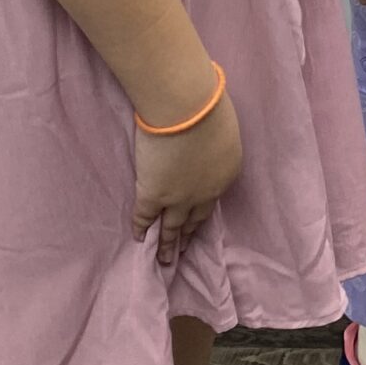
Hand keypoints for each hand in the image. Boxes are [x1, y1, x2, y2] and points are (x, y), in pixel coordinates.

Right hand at [132, 92, 242, 267]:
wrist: (186, 106)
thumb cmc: (208, 104)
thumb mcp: (222, 126)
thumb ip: (214, 141)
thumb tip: (205, 139)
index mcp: (226, 173)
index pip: (213, 198)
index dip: (202, 211)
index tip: (197, 223)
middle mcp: (206, 192)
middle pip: (195, 220)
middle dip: (188, 236)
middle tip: (182, 253)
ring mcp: (178, 198)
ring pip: (172, 227)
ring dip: (167, 245)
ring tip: (164, 260)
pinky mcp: (153, 195)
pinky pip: (145, 217)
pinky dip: (141, 229)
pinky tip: (139, 239)